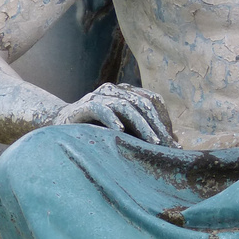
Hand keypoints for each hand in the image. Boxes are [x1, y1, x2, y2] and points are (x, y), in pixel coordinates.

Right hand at [53, 83, 175, 145]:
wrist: (62, 125)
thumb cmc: (99, 130)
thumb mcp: (126, 132)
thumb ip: (147, 133)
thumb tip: (177, 142)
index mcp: (128, 94)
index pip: (153, 102)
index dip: (164, 121)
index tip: (174, 144)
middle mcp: (116, 91)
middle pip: (143, 104)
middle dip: (157, 127)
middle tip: (167, 147)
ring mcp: (99, 95)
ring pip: (126, 106)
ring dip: (141, 126)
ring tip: (152, 143)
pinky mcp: (83, 105)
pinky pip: (100, 108)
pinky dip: (112, 119)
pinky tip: (120, 132)